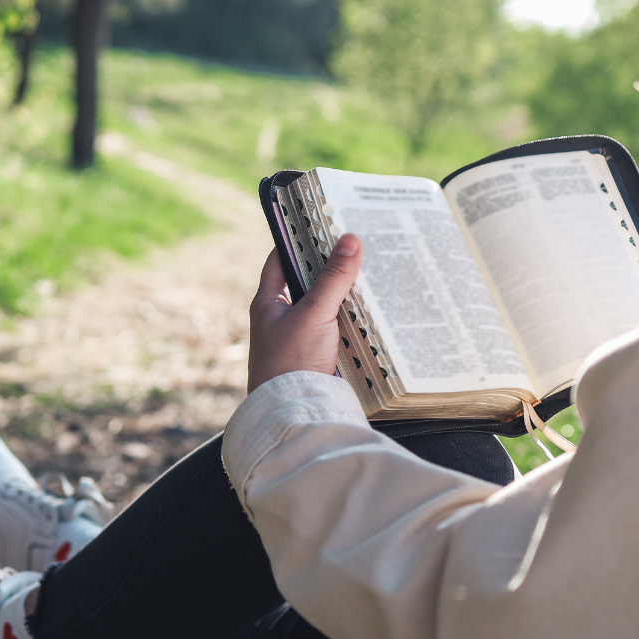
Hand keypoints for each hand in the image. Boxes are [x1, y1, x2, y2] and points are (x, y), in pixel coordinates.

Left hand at [247, 233, 362, 392]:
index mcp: (268, 303)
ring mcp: (298, 339)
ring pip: (324, 308)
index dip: (299, 241)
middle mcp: (280, 319)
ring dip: (344, 297)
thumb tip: (350, 240)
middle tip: (355, 249)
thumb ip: (333, 278)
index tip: (322, 225)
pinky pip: (335, 331)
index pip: (281, 260)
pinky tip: (370, 315)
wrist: (293, 413)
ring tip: (370, 277)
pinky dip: (351, 322)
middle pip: (307, 283)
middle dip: (330, 268)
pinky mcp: (316, 357)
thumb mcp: (314, 313)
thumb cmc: (290, 363)